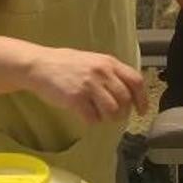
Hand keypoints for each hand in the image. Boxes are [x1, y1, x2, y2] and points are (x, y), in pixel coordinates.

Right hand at [25, 47, 146, 123]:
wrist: (39, 65)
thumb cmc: (65, 64)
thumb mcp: (93, 60)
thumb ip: (110, 73)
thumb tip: (128, 93)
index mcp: (109, 62)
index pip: (136, 81)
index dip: (142, 99)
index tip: (141, 111)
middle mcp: (102, 73)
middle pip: (125, 100)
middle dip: (123, 113)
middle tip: (115, 116)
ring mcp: (89, 86)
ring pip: (112, 111)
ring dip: (109, 119)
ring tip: (100, 116)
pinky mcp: (75, 99)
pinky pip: (93, 118)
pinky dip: (93, 121)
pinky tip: (86, 115)